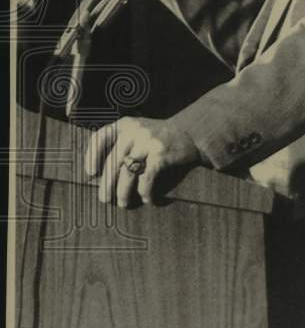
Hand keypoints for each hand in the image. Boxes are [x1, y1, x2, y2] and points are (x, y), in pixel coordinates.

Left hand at [85, 116, 201, 206]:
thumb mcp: (139, 131)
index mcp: (126, 124)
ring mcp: (148, 141)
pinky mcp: (161, 153)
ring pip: (128, 172)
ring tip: (123, 203)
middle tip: (104, 198)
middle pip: (113, 161)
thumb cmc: (160, 138)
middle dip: (107, 183)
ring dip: (123, 192)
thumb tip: (100, 174)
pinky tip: (147, 199)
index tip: (91, 173)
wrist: (192, 133)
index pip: (100, 137)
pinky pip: (146, 178)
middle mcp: (135, 130)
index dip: (92, 156)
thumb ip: (122, 142)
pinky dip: (144, 191)